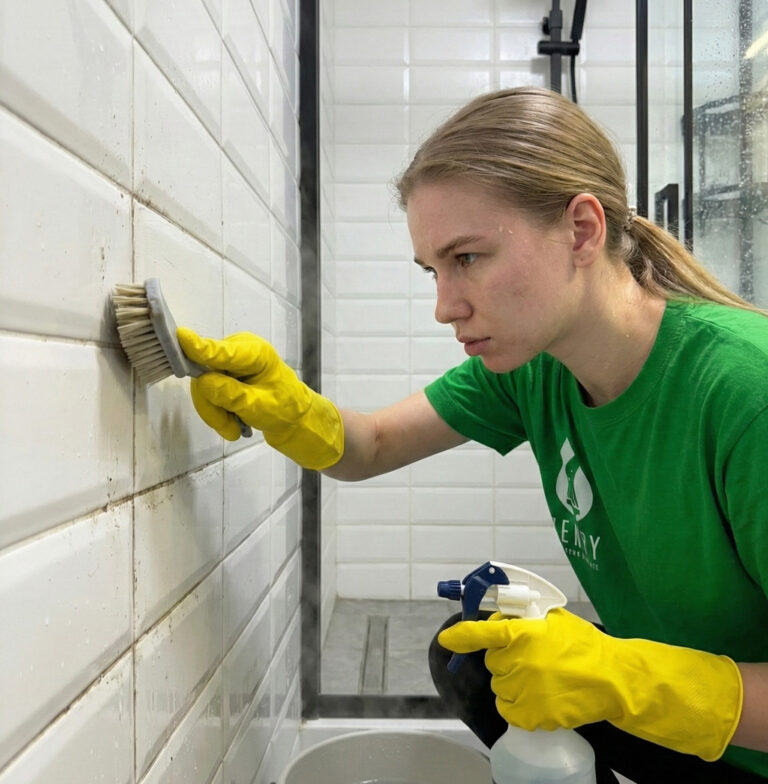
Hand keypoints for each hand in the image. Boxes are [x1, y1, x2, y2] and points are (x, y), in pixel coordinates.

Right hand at [176, 328, 343, 468]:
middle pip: (205, 372)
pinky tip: (231, 423)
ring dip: (214, 412)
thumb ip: (232, 394)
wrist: (292, 419)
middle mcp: (238, 350)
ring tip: (232, 430)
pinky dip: (215, 411)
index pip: (221, 351)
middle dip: (212, 404)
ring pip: (202, 386)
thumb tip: (203, 381)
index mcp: (255, 352)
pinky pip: (206, 391)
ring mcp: (229, 361)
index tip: (182, 337)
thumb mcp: (259, 406)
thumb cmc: (284, 409)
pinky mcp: (222, 372)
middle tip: (227, 429)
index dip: (200, 348)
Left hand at [438, 608, 742, 760]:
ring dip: (512, 683)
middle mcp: (518, 662)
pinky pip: (508, 711)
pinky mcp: (531, 715)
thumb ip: (524, 617)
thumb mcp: (552, 619)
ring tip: (540, 679)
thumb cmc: (583, 644)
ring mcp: (523, 690)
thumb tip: (498, 617)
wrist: (612, 678)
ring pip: (499, 687)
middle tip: (531, 657)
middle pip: (493, 662)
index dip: (461, 636)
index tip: (447, 640)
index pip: (482, 633)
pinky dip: (517, 706)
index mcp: (522, 634)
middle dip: (506, 659)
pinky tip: (538, 697)